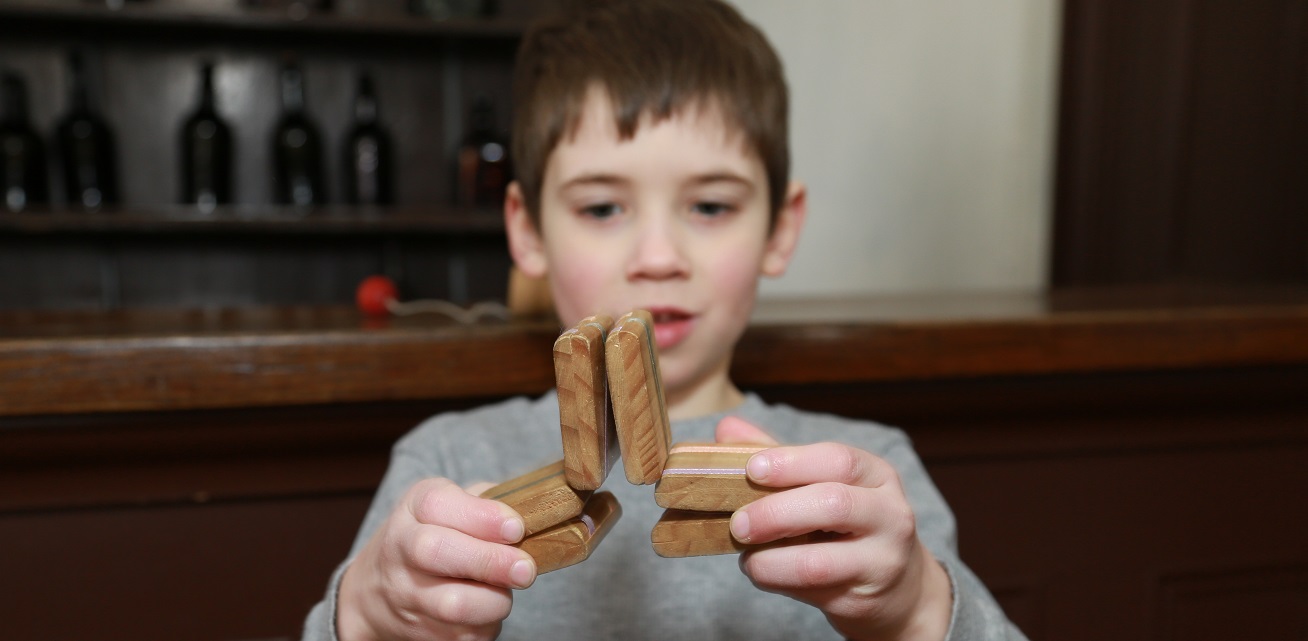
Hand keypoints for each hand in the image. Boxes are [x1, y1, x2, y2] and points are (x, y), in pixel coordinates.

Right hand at [336, 478, 537, 640]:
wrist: (378, 590)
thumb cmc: (431, 536)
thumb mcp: (449, 506)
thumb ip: (485, 502)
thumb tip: (528, 513)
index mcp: (414, 509)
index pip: (438, 504)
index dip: (482, 517)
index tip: (516, 528)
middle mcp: (401, 548)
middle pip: (437, 552)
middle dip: (489, 561)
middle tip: (526, 569)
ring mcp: (405, 593)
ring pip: (453, 604)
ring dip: (493, 601)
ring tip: (504, 590)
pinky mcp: (417, 632)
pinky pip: (463, 634)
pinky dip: (486, 624)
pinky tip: (486, 609)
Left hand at [716, 417, 952, 640]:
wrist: (900, 590)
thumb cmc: (850, 527)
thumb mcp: (824, 486)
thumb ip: (780, 458)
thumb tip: (727, 428)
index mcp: (876, 475)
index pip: (839, 460)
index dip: (791, 463)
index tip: (752, 469)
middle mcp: (889, 514)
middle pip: (832, 505)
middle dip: (774, 513)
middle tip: (737, 523)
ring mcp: (881, 561)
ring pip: (817, 561)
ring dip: (768, 559)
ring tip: (747, 556)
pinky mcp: (863, 600)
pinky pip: (809, 590)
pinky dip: (776, 580)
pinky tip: (763, 571)